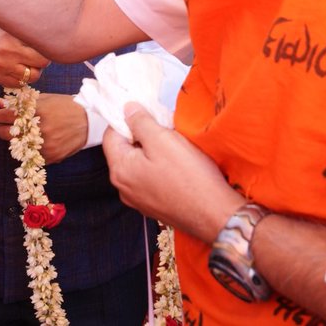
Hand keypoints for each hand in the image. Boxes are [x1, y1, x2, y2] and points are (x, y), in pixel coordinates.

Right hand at [0, 16, 50, 87]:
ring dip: (33, 71)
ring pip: (32, 76)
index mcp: (13, 35)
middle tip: (38, 56)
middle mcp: (8, 51)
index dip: (47, 47)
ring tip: (28, 64)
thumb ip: (25, 28)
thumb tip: (50, 30)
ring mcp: (1, 66)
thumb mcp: (8, 23)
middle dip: (42, 60)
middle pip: (41, 63)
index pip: (42, 47)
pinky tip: (17, 69)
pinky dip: (21, 78)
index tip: (45, 46)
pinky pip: (18, 84)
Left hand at [0, 93, 88, 163]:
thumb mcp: (43, 99)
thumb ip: (21, 102)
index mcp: (37, 112)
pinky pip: (30, 156)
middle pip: (7, 133)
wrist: (88, 121)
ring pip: (17, 147)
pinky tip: (26, 144)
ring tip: (9, 134)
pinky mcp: (50, 157)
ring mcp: (44, 145)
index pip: (7, 115)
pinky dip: (25, 150)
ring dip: (10, 141)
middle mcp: (39, 129)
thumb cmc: (65, 106)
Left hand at [103, 103, 242, 242]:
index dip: (126, 119)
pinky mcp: (154, 206)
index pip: (111, 135)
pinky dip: (159, 166)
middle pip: (124, 150)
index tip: (146, 112)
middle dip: (141, 135)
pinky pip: (149, 178)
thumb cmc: (189, 176)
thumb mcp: (162, 140)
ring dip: (152, 150)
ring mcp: (138, 200)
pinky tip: (177, 164)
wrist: (214, 216)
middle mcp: (123, 188)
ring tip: (174, 145)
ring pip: (138, 164)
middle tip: (164, 128)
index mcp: (120, 170)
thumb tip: (127, 109)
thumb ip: (140, 122)